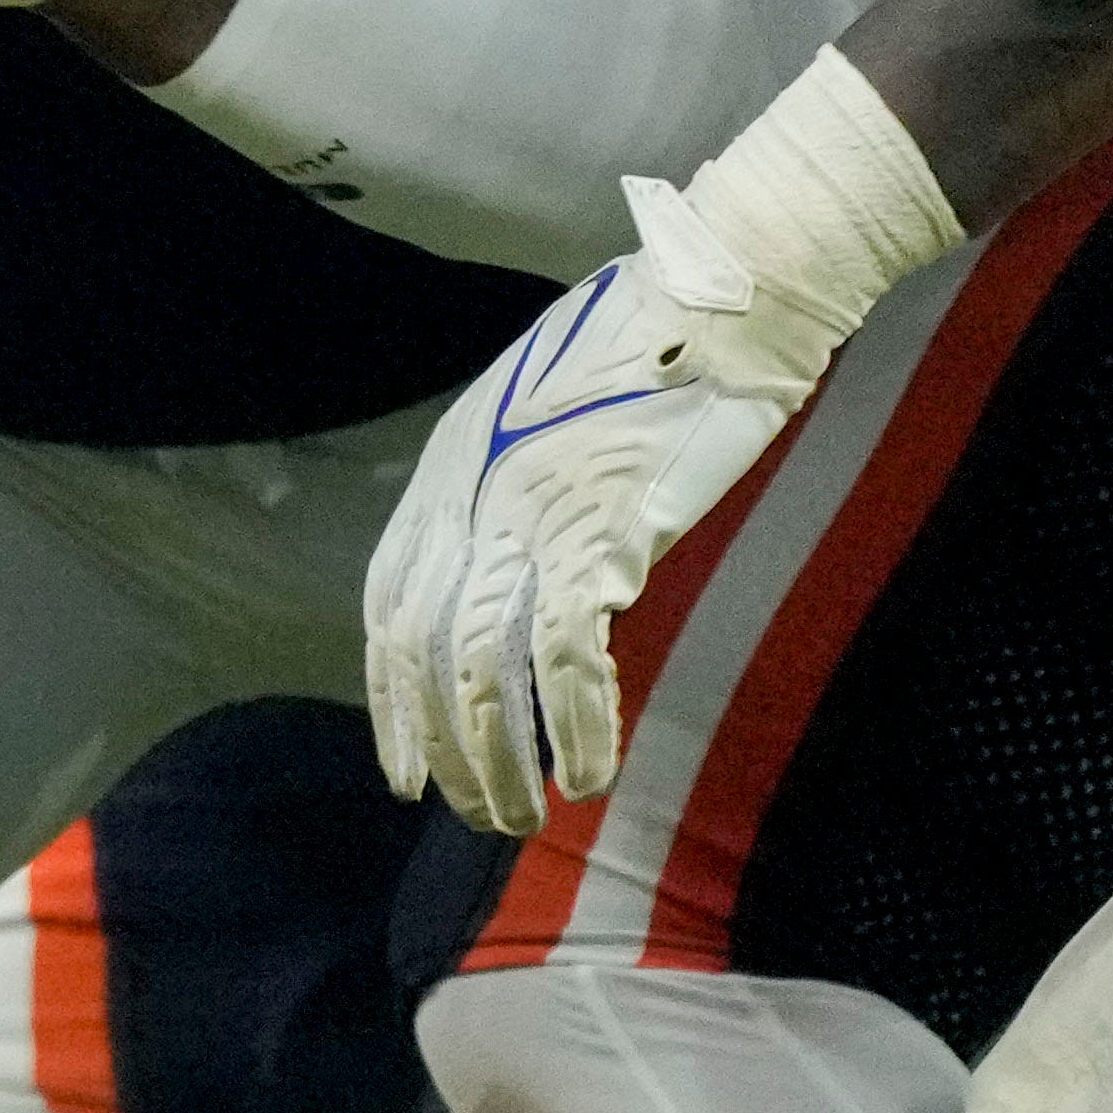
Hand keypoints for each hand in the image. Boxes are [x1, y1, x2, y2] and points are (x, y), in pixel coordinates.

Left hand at [360, 52, 962, 828]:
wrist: (726, 297)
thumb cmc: (651, 349)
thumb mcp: (542, 414)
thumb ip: (509, 488)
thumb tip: (512, 564)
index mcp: (446, 467)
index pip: (387, 606)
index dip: (389, 698)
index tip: (402, 768)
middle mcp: (470, 495)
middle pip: (425, 654)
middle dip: (440, 750)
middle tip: (471, 813)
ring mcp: (531, 514)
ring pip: (482, 672)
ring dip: (499, 760)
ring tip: (526, 814)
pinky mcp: (602, 532)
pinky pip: (565, 659)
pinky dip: (574, 727)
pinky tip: (587, 770)